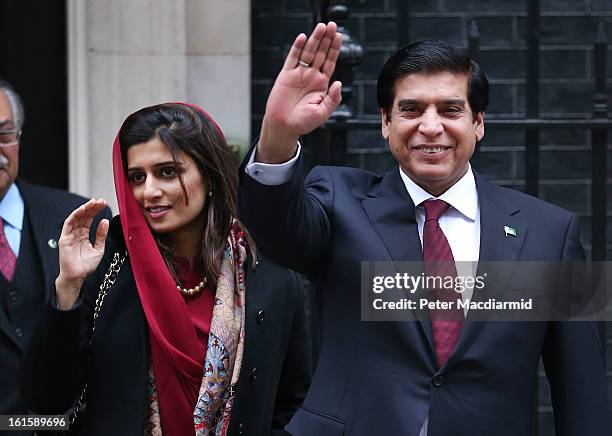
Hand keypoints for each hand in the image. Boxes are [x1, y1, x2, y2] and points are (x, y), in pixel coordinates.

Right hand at [55, 199, 108, 308]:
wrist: (78, 276)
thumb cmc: (87, 265)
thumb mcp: (99, 248)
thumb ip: (101, 235)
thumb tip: (105, 221)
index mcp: (84, 234)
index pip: (90, 219)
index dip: (96, 210)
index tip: (104, 203)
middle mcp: (76, 233)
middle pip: (83, 216)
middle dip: (92, 207)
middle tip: (100, 201)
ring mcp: (70, 235)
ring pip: (76, 217)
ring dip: (84, 209)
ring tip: (93, 203)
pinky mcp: (64, 238)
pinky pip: (69, 224)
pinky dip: (75, 216)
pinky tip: (82, 210)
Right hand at [258, 22, 342, 162]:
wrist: (284, 127)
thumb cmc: (304, 123)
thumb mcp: (323, 112)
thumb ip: (333, 98)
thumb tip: (338, 83)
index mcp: (322, 84)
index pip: (330, 62)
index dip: (335, 49)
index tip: (339, 36)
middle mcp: (311, 76)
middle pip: (320, 53)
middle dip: (327, 39)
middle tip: (332, 25)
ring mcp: (298, 74)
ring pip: (308, 52)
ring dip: (314, 39)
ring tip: (321, 26)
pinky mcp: (286, 75)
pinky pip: (292, 58)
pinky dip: (297, 48)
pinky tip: (303, 38)